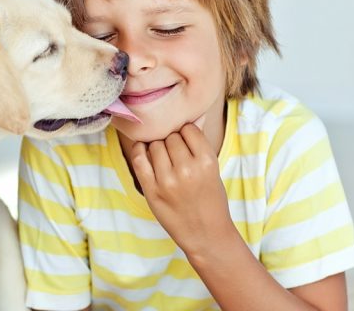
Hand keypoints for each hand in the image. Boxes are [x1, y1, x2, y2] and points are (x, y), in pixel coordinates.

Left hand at [130, 123, 234, 255]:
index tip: (185, 140)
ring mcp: (167, 180)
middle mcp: (187, 169)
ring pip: (155, 145)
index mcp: (207, 162)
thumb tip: (190, 118)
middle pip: (171, 136)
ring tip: (163, 157)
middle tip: (175, 153)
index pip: (188, 129)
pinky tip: (143, 150)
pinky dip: (139, 150)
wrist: (206, 234)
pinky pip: (139, 159)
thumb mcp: (214, 171)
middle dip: (172, 141)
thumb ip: (199, 146)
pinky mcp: (151, 190)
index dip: (186, 132)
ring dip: (157, 147)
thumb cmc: (211, 200)